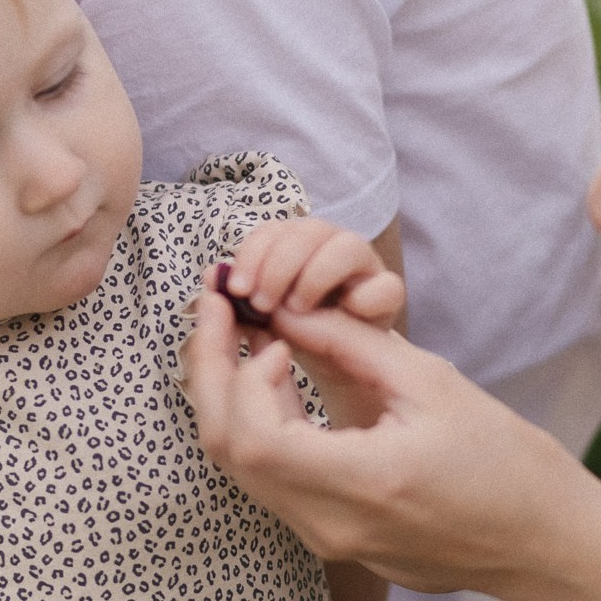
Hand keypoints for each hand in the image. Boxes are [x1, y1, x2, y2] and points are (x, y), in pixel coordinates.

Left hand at [184, 288, 600, 600]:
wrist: (545, 544)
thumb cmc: (507, 461)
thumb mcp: (431, 383)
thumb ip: (350, 343)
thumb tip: (286, 308)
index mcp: (364, 483)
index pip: (252, 434)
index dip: (238, 374)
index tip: (258, 326)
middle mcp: (333, 526)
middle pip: (230, 454)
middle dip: (212, 377)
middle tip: (219, 316)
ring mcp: (330, 544)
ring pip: (242, 472)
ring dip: (231, 402)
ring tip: (245, 340)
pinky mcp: (334, 545)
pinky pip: (271, 486)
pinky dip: (258, 430)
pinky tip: (275, 385)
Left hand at [216, 217, 404, 340]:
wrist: (338, 370)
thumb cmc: (297, 336)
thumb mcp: (260, 318)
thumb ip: (238, 297)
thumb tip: (212, 276)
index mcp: (296, 247)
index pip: (273, 230)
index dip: (253, 253)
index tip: (237, 289)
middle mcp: (331, 248)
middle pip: (308, 229)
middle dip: (279, 265)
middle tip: (262, 303)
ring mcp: (364, 270)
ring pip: (348, 244)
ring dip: (316, 275)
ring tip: (299, 311)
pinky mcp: (389, 298)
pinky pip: (387, 286)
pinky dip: (365, 298)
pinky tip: (344, 317)